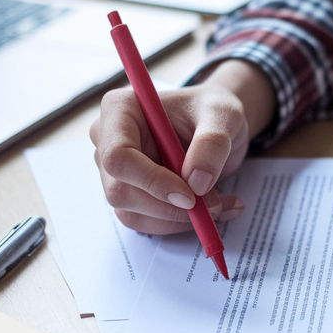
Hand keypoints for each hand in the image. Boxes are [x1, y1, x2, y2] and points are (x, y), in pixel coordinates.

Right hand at [90, 60, 275, 234]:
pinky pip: (147, 221)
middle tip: (215, 205)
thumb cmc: (212, 110)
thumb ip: (212, 143)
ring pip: (133, 214)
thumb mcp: (223, 115)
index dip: (151, 181)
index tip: (191, 195)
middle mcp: (108, 141)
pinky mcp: (130, 193)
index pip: (118, 156)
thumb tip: (196, 183)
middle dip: (169, 208)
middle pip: (120, 191)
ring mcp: (116, 171)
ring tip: (221, 205)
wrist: (216, 124)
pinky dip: (180, 222)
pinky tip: (212, 208)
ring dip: (178, 219)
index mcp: (120, 110)